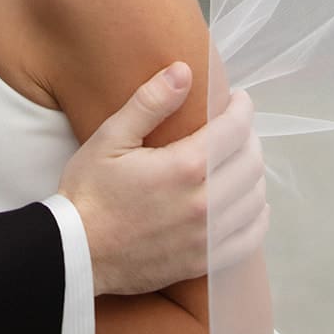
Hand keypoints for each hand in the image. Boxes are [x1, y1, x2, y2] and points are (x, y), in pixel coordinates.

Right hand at [57, 65, 267, 296]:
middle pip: (251, 162)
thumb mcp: (111, 138)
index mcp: (184, 167)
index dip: (242, 108)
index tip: (238, 99)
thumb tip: (183, 71)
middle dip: (248, 137)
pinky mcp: (204, 261)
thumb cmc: (89, 192)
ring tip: (239, 159)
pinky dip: (257, 215)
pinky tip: (248, 203)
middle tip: (235, 127)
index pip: (235, 129)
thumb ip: (150, 102)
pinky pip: (251, 237)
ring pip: (255, 197)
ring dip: (253, 173)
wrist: (76, 253)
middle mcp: (204, 203)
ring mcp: (207, 237)